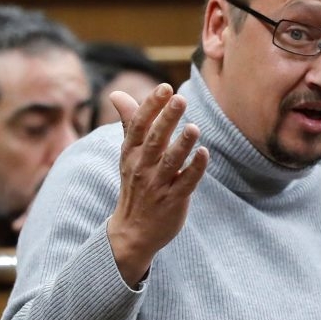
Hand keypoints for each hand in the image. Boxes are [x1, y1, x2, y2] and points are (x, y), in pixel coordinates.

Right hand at [106, 84, 209, 285]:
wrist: (132, 231)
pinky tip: (204, 154)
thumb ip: (129, 123)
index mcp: (131, 153)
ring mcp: (157, 185)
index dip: (151, 106)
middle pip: (154, 140)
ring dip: (182, 144)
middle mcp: (142, 167)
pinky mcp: (173, 201)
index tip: (165, 87)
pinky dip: (195, 169)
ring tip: (194, 128)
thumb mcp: (128, 155)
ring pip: (170, 162)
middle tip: (180, 99)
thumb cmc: (135, 185)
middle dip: (167, 119)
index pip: (139, 125)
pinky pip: (185, 183)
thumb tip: (116, 94)